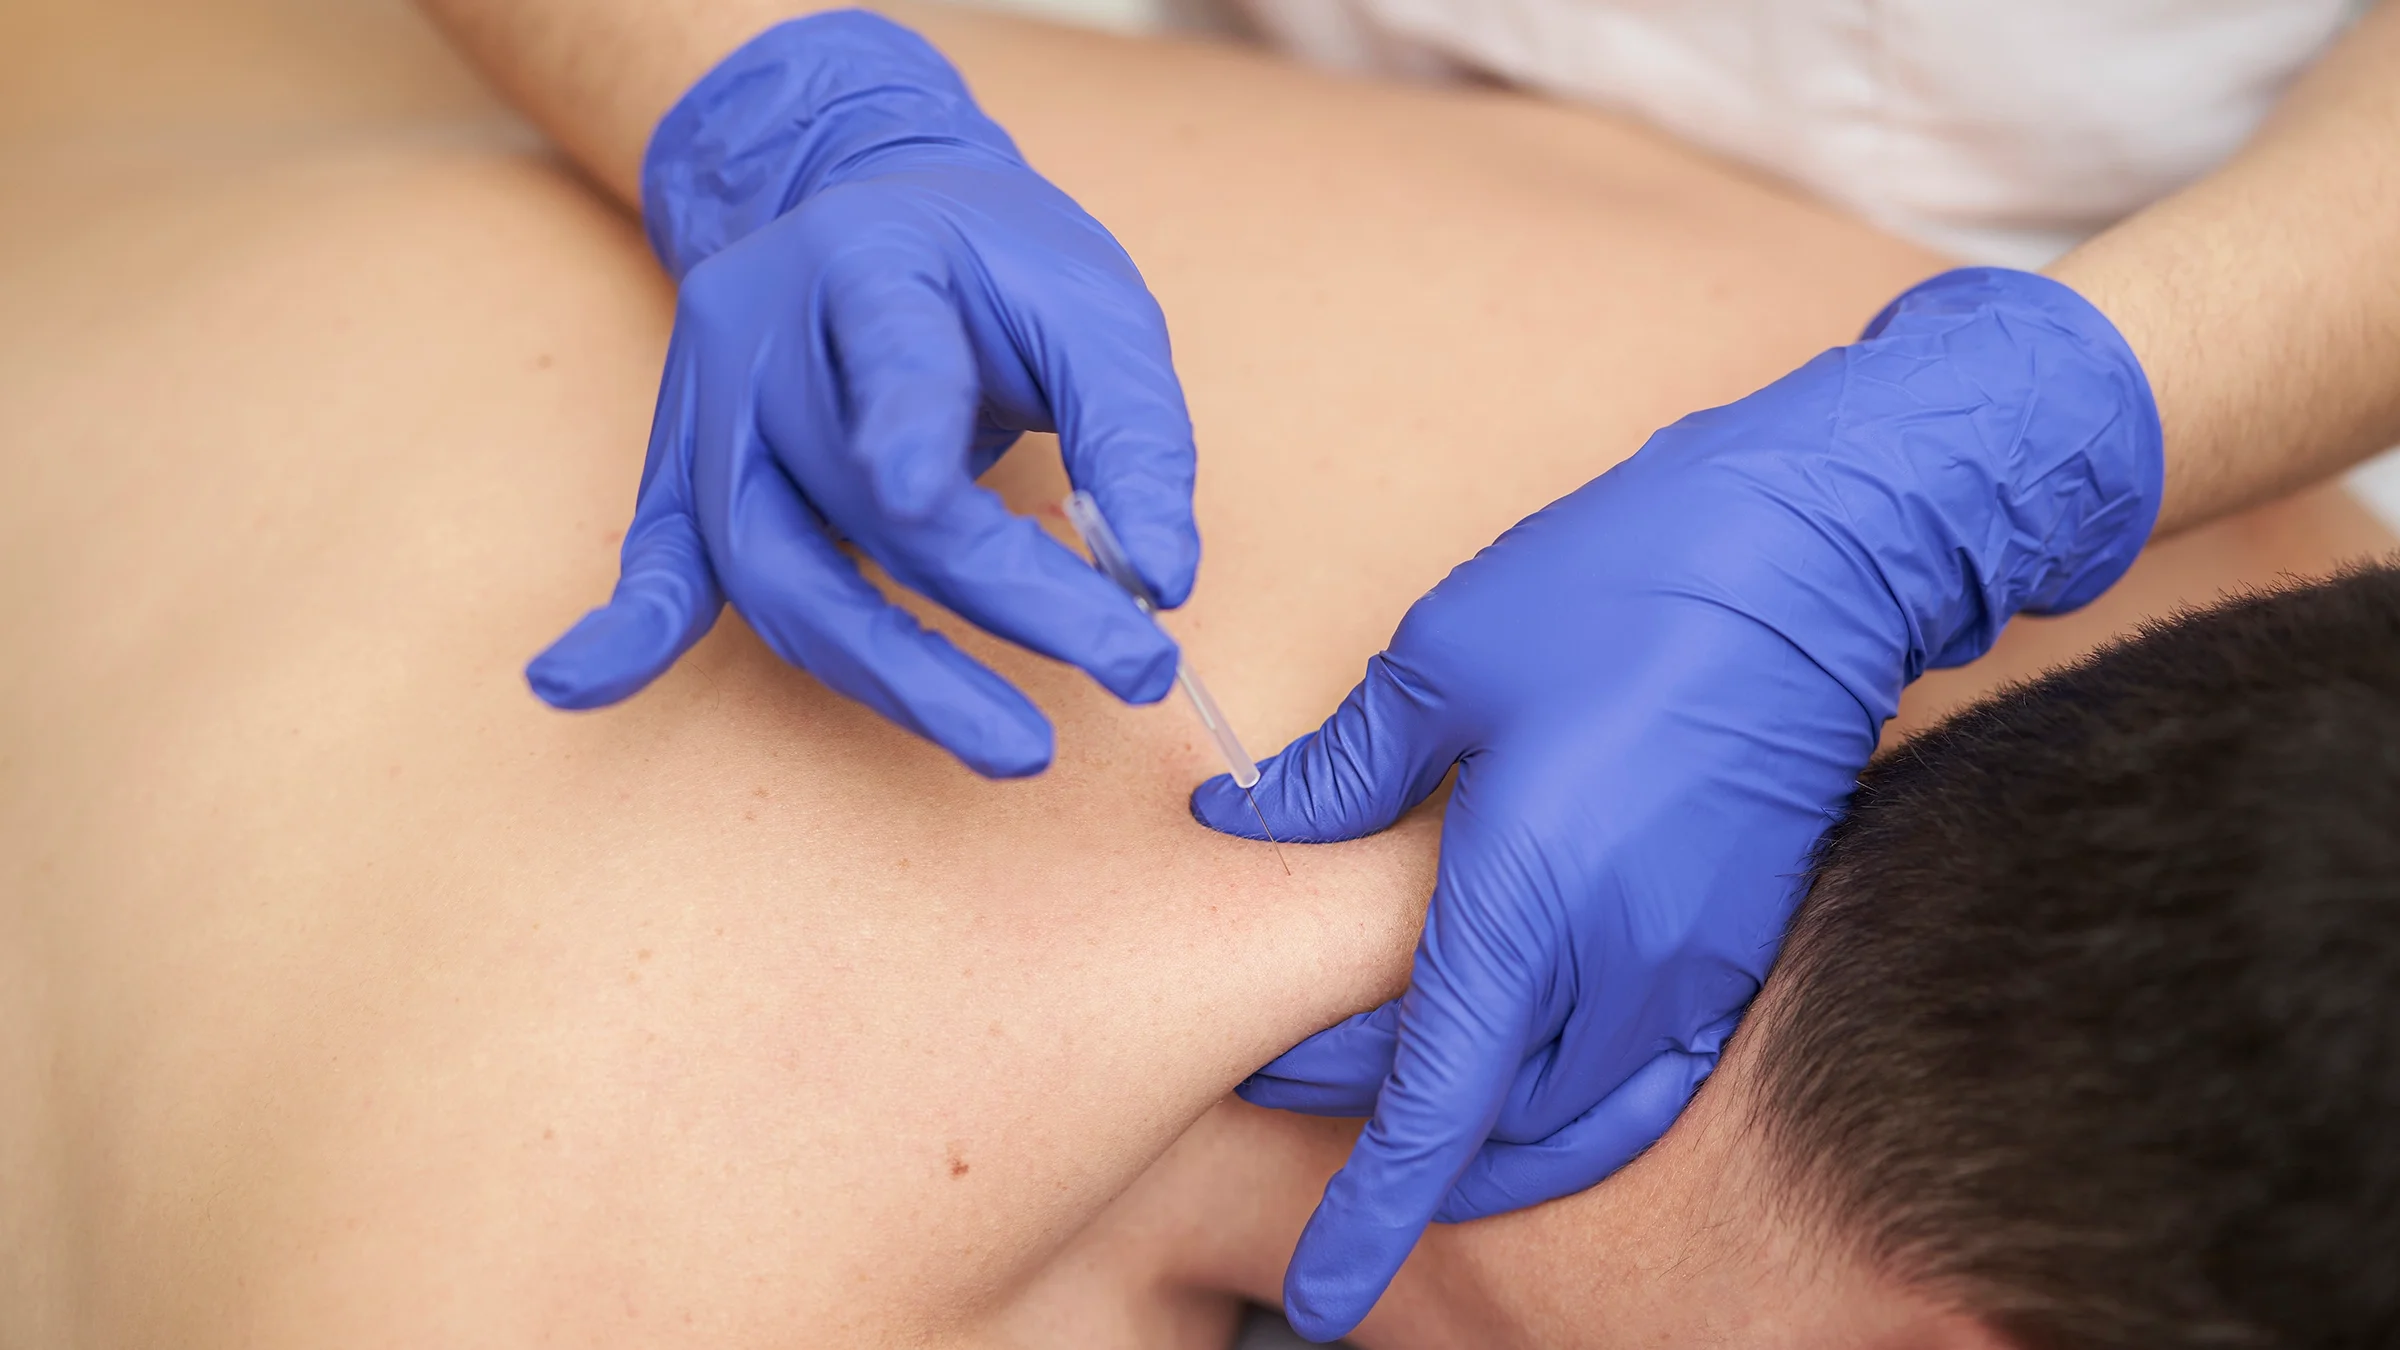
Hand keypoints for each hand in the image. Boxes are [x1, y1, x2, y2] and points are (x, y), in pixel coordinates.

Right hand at [524, 12, 1197, 776]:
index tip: (943, 499)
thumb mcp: (1090, 304)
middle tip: (1130, 669)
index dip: (912, 427)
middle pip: (859, 497)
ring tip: (1011, 745)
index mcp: (872, 260)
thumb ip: (1133, 431)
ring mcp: (710, 408)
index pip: (894, 352)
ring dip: (887, 670)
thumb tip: (1162, 582)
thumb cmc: (990, 266)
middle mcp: (766, 333)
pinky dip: (626, 633)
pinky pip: (656, 560)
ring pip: (770, 562)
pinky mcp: (684, 471)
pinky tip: (580, 687)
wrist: (864, 206)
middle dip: (998, 599)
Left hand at [1194, 267, 2164, 1338]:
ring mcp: (1692, 964)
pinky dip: (1580, 1107)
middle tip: (1287, 1084)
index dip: (1368, 1212)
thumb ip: (1343, 771)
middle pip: (1485, 1119)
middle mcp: (1615, 964)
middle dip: (1384, 1131)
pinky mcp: (1741, 943)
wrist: (1820, 555)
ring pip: (1570, 1113)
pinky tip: (1532, 1080)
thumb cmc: (1625, 586)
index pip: (1431, 1110)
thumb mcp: (1445, 659)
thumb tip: (1246, 820)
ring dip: (1484, 1128)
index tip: (1315, 1294)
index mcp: (1524, 903)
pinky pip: (1648, 1077)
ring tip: (1398, 1093)